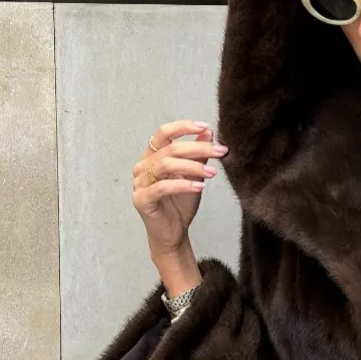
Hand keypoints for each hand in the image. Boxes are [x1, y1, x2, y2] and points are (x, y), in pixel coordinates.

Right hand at [132, 119, 228, 255]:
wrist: (173, 233)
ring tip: (213, 173)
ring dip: (193, 166)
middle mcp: (142, 166)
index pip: (163, 133)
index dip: (183, 127)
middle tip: (220, 151)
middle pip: (170, 149)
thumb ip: (198, 154)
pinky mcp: (141, 199)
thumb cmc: (180, 204)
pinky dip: (183, 185)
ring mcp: (140, 183)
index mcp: (152, 156)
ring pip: (166, 165)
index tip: (205, 127)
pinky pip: (162, 187)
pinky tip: (200, 186)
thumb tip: (208, 132)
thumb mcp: (193, 175)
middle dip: (198, 148)